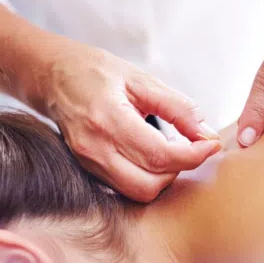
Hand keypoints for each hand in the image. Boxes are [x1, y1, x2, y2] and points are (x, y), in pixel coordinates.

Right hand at [43, 40, 220, 201]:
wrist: (52, 76)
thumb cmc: (95, 71)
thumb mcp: (140, 79)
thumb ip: (176, 107)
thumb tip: (206, 133)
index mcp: (108, 120)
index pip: (159, 155)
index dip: (193, 155)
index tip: (211, 145)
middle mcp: (95, 148)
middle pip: (149, 185)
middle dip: (177, 171)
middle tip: (190, 149)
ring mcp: (88, 162)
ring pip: (137, 191)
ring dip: (162, 178)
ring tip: (171, 152)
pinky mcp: (88, 169)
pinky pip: (124, 187)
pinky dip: (145, 177)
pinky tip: (152, 156)